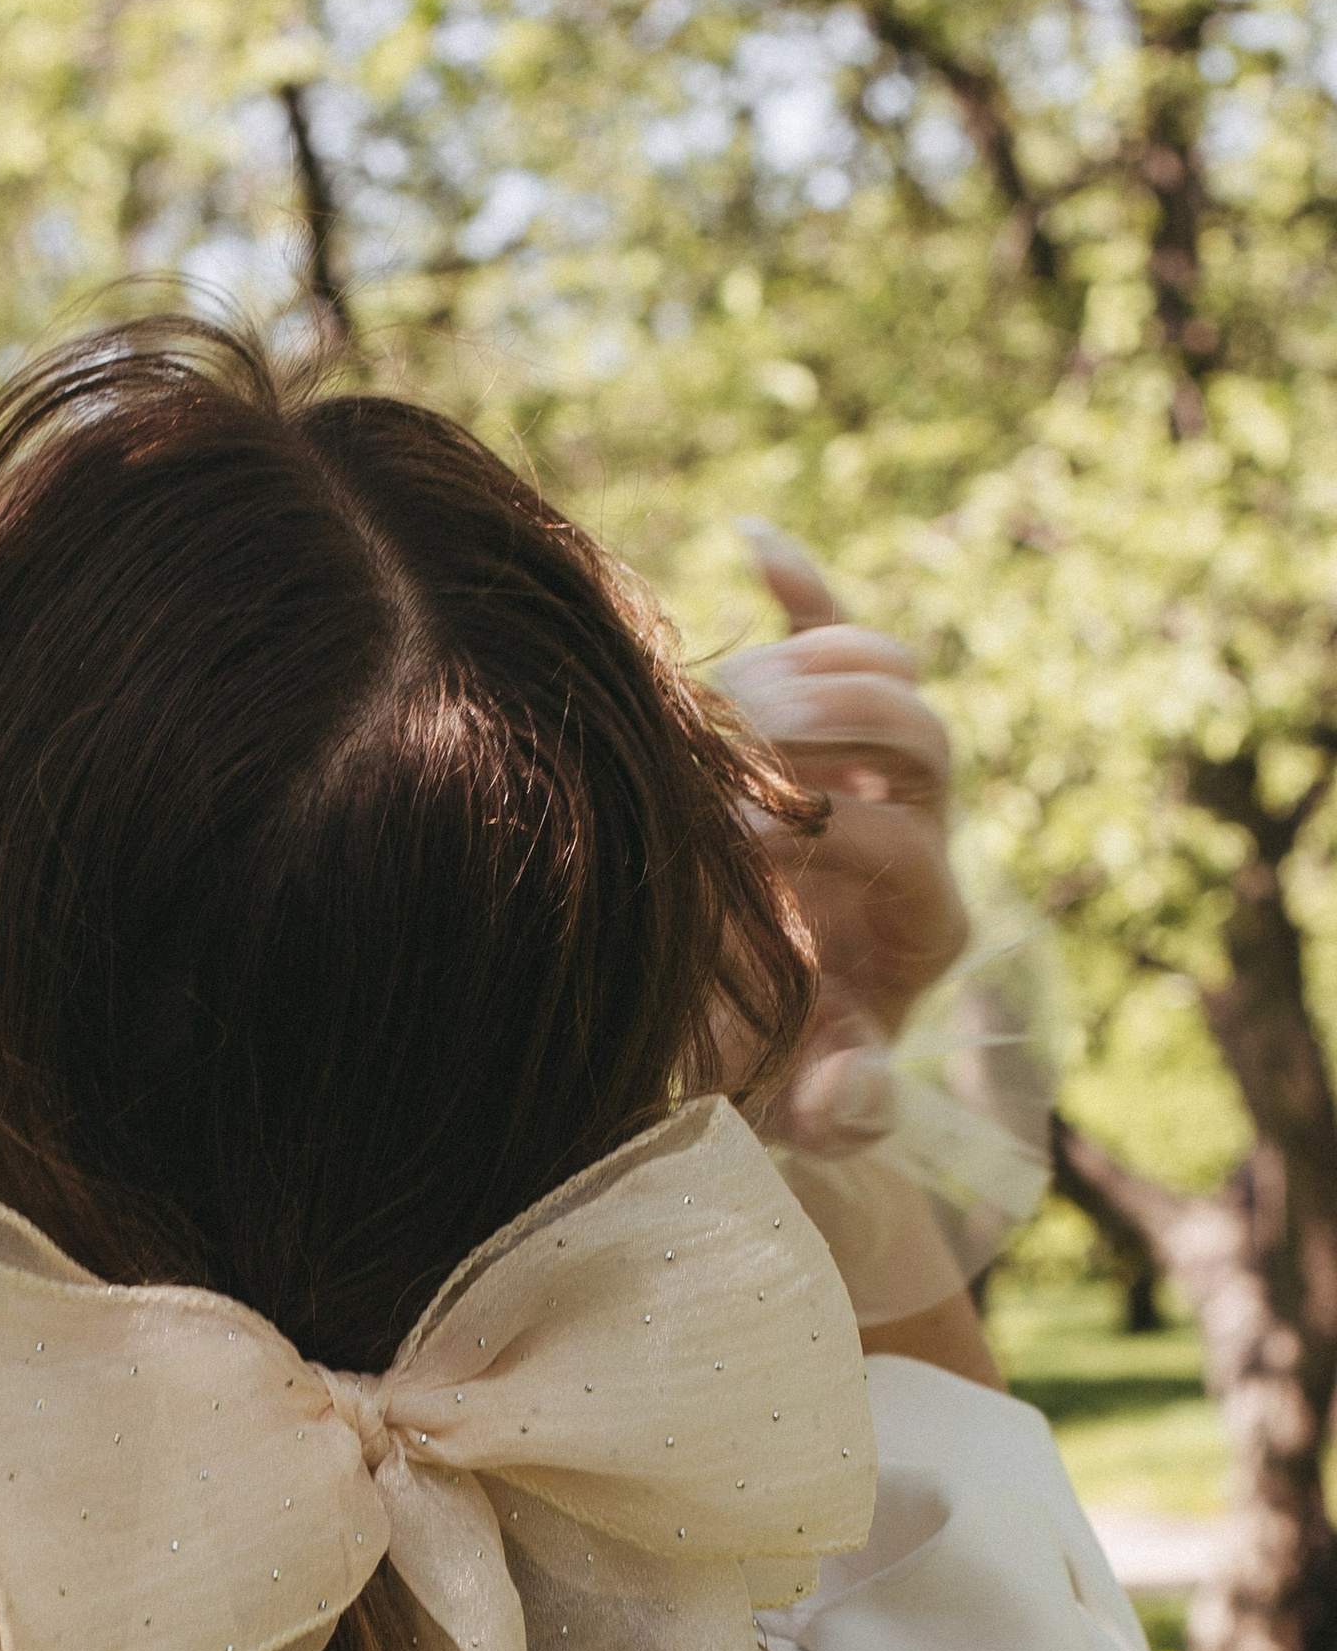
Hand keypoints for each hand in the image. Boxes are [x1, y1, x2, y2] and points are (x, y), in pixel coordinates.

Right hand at [713, 528, 966, 1152]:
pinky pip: (837, 642)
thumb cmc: (774, 1084)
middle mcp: (915, 839)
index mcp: (922, 930)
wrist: (758, 1049)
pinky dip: (806, 589)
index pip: (903, 852)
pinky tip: (754, 539)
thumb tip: (853, 1093)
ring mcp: (875, 780)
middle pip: (921, 745)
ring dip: (824, 664)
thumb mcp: (806, 1111)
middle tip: (750, 730)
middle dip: (839, 728)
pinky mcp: (826, 740)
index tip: (727, 835)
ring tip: (742, 680)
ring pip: (895, 684)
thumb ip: (837, 1110)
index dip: (827, 837)